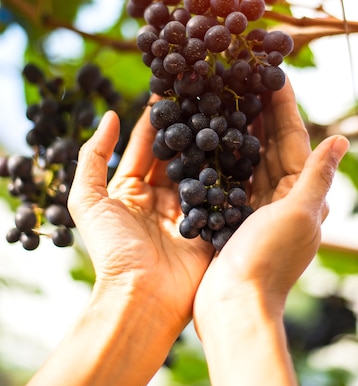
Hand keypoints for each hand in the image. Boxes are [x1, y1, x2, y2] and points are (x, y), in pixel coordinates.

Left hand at [68, 106, 212, 330]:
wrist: (142, 297)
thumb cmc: (112, 250)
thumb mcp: (87, 201)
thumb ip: (92, 157)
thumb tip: (109, 116)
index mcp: (132, 189)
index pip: (146, 145)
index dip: (156, 118)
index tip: (169, 88)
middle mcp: (161, 196)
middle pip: (176, 153)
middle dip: (188, 125)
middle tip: (203, 94)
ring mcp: (187, 209)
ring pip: (200, 167)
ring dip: (210, 143)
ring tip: (225, 111)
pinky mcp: (209, 223)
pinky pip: (219, 192)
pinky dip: (229, 171)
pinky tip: (242, 146)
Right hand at [194, 79, 348, 331]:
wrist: (235, 305)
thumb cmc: (270, 260)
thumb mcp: (299, 215)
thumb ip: (317, 176)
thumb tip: (340, 139)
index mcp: (300, 191)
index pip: (293, 136)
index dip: (283, 103)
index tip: (272, 70)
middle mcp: (279, 194)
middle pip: (269, 141)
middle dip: (258, 107)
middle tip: (242, 74)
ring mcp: (253, 202)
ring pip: (247, 153)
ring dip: (238, 124)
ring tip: (224, 93)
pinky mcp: (230, 212)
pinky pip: (227, 173)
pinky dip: (220, 150)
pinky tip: (206, 132)